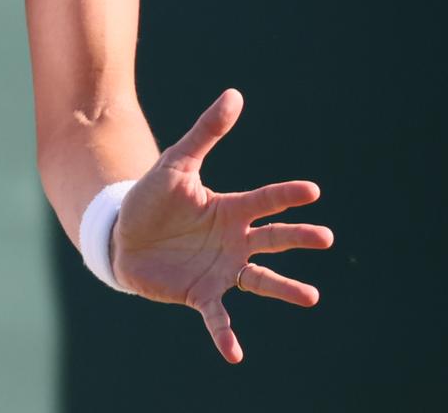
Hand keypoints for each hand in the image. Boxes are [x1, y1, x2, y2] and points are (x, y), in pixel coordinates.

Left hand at [111, 89, 333, 364]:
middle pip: (273, 239)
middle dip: (298, 237)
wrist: (121, 235)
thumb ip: (206, 132)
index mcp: (230, 209)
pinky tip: (236, 353)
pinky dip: (226, 335)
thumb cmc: (153, 198)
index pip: (265, 200)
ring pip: (260, 280)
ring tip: (311, 296)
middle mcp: (234, 241)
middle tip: (326, 237)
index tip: (312, 191)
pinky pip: (218, 317)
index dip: (287, 195)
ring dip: (285, 289)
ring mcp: (221, 270)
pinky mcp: (201, 294)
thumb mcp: (176, 163)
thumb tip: (235, 94)